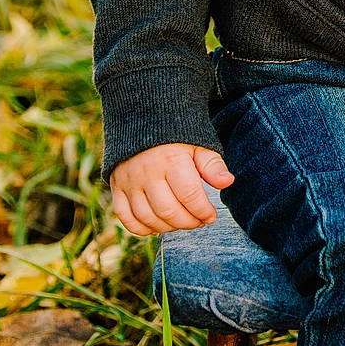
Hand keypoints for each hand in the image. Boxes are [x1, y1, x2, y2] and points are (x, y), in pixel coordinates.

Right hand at [109, 144, 233, 235]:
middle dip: (188, 222)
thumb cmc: (177, 134)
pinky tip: (157, 226)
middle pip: (168, 211)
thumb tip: (227, 182)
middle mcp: (147, 173)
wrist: (142, 117)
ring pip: (148, 218)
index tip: (211, 216)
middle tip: (199, 221)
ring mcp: (129, 181)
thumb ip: (212, 164)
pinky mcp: (117, 186)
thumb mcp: (199, 143)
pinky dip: (140, 228)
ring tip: (182, 222)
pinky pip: (125, 217)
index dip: (203, 211)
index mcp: (171, 160)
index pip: (190, 196)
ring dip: (168, 227)